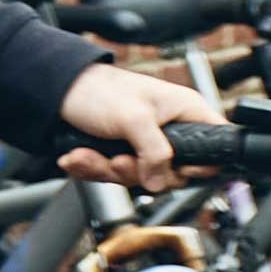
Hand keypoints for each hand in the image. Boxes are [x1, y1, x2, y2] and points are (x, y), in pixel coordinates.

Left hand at [53, 65, 226, 190]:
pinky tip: (78, 156)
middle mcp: (169, 131)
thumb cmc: (98, 89)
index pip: (214, 147)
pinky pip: (114, 175)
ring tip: (88, 155)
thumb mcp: (134, 118)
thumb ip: (155, 152)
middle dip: (138, 173)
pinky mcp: (121, 153)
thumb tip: (161, 181)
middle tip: (119, 160)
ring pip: (140, 177)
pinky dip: (92, 169)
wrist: (55, 91)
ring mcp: (144, 145)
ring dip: (107, 171)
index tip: (176, 169)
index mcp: (185, 113)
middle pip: (172, 172)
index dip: (200, 166)